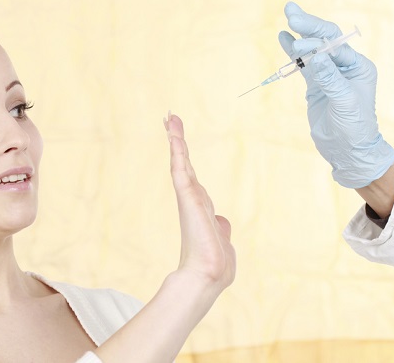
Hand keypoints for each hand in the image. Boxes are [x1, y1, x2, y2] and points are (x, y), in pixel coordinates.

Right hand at [164, 113, 234, 292]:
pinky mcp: (188, 198)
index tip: (178, 138)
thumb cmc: (215, 262)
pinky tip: (174, 137)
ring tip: (170, 119)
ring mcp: (189, 198)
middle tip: (170, 119)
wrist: (209, 275)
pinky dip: (177, 152)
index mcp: (200, 206)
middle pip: (184, 163)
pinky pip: (181, 170)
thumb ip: (220, 226)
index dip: (184, 156)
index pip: (191, 175)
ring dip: (176, 140)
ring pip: (182, 162)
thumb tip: (222, 221)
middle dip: (177, 140)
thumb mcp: (222, 238)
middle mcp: (193, 198)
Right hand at [278, 1, 393, 187]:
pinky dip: (293, 52)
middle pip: (324, 40)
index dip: (315, 40)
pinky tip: (284, 38)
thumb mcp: (344, 102)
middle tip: (291, 10)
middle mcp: (344, 66)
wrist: (347, 149)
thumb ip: (330, 78)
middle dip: (308, 26)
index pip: (334, 44)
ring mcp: (329, 74)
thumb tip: (315, 56)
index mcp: (357, 66)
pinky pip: (303, 64)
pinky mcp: (316, 84)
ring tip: (288, 14)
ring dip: (300, 34)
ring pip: (312, 49)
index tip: (297, 41)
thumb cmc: (353, 127)